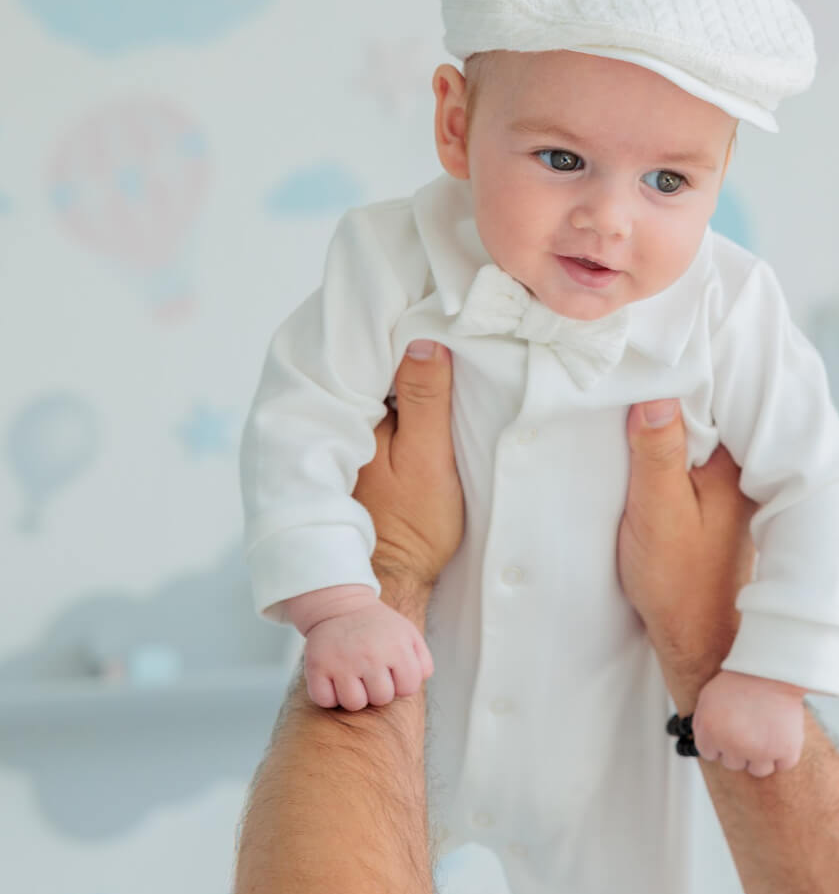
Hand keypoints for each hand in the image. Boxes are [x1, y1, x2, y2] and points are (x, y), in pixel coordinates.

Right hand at [303, 601, 434, 709]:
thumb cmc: (377, 626)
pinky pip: (325, 701)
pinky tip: (334, 680)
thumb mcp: (408, 634)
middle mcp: (370, 656)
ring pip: (353, 704)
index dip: (401, 684)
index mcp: (396, 647)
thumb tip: (418, 682)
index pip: (408, 689)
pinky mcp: (317, 666)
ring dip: (354, 695)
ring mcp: (342, 662)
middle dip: (378, 690)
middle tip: (370, 673)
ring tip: (353, 678)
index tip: (392, 672)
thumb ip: (422, 660)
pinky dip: (328, 696)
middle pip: (381, 699)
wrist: (340, 607)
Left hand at [353, 341, 464, 598]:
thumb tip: (424, 342)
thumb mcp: (428, 457)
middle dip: (401, 346)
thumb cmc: (413, 523)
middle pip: (373, 366)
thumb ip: (425, 401)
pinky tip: (422, 393)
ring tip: (435, 351)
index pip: (377, 353)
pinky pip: (379, 409)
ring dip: (400, 372)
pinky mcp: (362, 454)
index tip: (437, 315)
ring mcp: (350, 438)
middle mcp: (342, 421)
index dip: (406, 331)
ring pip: (376, 387)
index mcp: (354, 415)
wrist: (396, 578)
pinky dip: (398, 397)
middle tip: (442, 327)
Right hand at [618, 399, 756, 708]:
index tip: (643, 356)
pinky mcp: (716, 503)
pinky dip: (673, 447)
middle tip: (632, 370)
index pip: (712, 397)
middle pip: (708, 410)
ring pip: (700, 434)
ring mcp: (732, 486)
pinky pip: (695, 457)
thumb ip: (657, 453)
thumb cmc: (679, 583)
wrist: (697, 642)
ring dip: (670, 421)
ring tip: (635, 397)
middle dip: (674, 391)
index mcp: (735, 466)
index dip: (679, 373)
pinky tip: (648, 444)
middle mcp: (742, 470)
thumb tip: (655, 393)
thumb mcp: (658, 511)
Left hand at [692, 670, 806, 776]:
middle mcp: (732, 746)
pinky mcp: (785, 750)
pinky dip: (784, 754)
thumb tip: (704, 745)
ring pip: (758, 769)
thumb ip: (701, 724)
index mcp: (709, 733)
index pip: (711, 754)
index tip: (730, 730)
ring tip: (766, 732)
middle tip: (749, 726)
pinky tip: (781, 735)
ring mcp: (760, 751)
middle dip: (740, 748)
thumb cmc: (739, 679)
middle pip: (734, 763)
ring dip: (762, 756)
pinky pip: (783, 765)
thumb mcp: (707, 697)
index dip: (720, 742)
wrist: (771, 668)